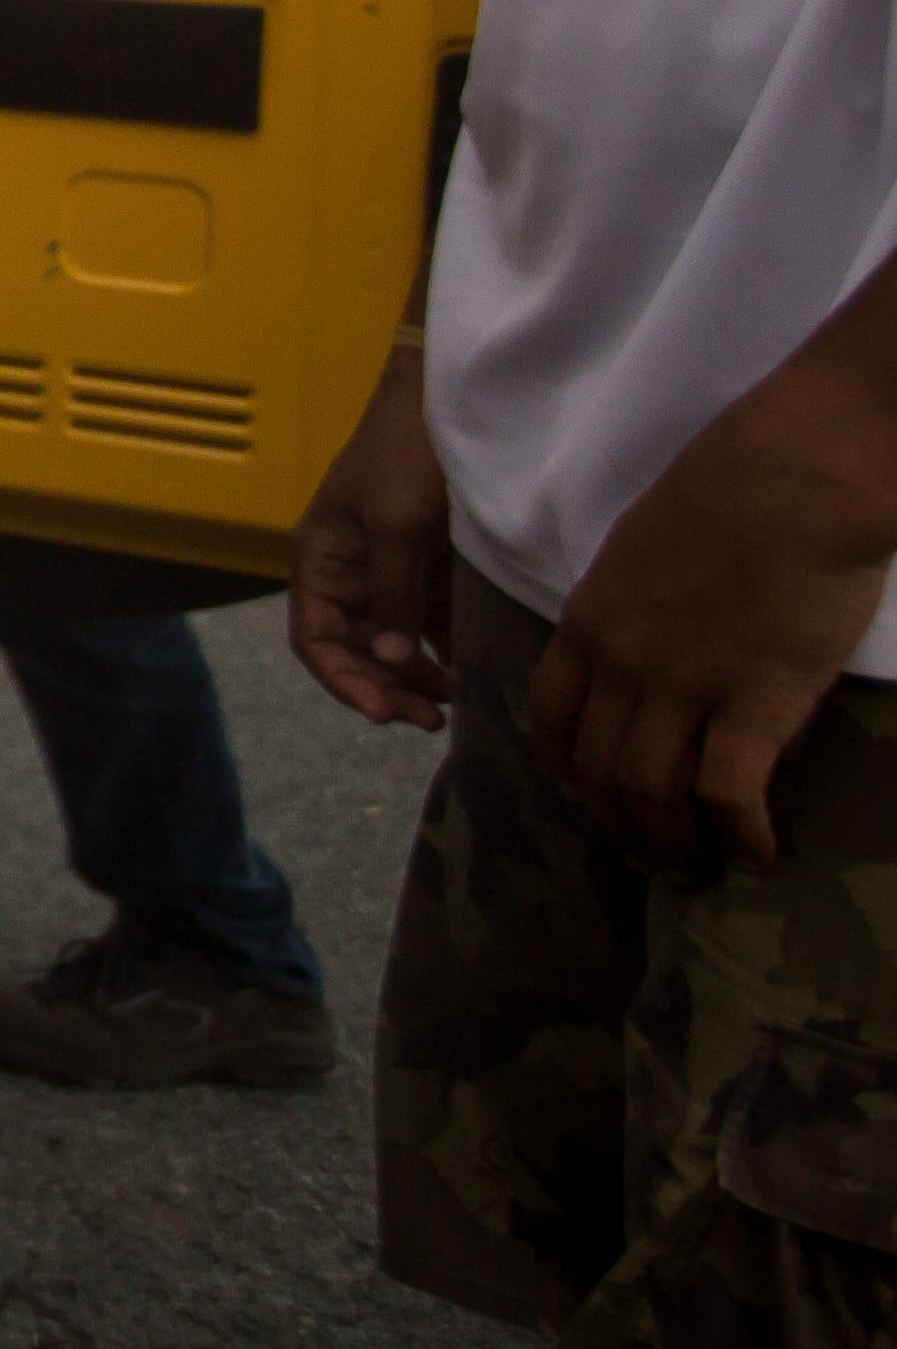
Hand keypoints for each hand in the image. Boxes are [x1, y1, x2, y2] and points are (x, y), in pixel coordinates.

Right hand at [287, 345, 454, 731]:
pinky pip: (422, 622)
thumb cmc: (406, 455)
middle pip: (352, 650)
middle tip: (431, 719)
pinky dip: (437, 650)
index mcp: (321, 561)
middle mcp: (347, 573)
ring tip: (450, 705)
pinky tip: (462, 669)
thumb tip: (396, 661)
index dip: (343, 681)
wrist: (446, 401)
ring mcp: (384, 571)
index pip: (315, 640)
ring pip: (388, 643)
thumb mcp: (397, 524)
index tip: (383, 713)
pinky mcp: (422, 566)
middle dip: (385, 688)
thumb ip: (395, 594)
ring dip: (412, 678)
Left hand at [534, 411, 896, 870]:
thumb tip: (652, 634)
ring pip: (653, 792)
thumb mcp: (645, 546)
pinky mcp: (755, 702)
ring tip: (693, 871)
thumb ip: (636, 600)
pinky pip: (729, 792)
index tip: (585, 795)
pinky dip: (741, 834)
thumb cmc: (730, 488)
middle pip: (600, 768)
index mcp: (589, 621)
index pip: (554, 715)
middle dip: (618, 823)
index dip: (567, 767)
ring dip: (671, 844)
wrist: (794, 476)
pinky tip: (761, 855)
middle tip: (646, 855)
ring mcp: (685, 687)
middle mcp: (622, 664)